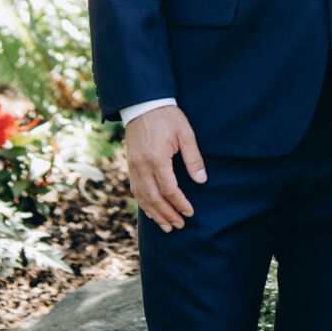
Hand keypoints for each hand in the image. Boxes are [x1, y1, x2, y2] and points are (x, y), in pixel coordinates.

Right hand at [123, 104, 206, 229]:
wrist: (142, 103)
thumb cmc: (167, 116)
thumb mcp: (185, 133)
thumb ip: (193, 158)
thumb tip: (201, 180)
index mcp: (157, 158)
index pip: (169, 189)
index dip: (180, 203)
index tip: (190, 212)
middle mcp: (142, 166)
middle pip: (154, 198)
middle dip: (167, 214)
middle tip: (179, 226)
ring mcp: (133, 166)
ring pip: (142, 197)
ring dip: (154, 214)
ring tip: (167, 227)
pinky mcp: (130, 165)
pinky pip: (135, 189)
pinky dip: (143, 203)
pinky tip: (151, 211)